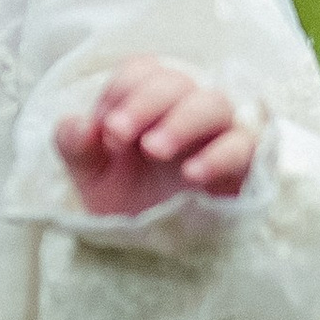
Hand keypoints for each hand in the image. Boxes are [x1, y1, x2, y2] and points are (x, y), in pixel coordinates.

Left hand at [55, 58, 257, 216]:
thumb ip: (74, 145)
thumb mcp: (91, 175)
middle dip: (143, 103)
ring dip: (181, 121)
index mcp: (148, 103)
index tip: (102, 128)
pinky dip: (219, 155)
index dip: (120, 90)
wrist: (152, 248)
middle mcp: (185, 110)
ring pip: (214, 104)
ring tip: (153, 149)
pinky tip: (191, 174)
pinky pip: (245, 146)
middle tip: (117, 135)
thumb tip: (79, 125)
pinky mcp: (242, 165)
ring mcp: (217, 134)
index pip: (142, 71)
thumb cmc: (126, 198)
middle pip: (175, 82)